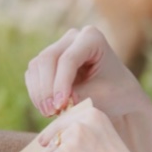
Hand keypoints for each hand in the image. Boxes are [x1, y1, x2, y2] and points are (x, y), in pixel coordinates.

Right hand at [25, 26, 151, 119]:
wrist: (118, 94)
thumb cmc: (116, 94)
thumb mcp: (101, 96)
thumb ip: (77, 96)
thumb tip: (55, 101)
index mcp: (92, 37)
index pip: (69, 59)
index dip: (61, 83)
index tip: (61, 106)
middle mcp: (73, 37)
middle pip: (48, 59)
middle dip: (47, 88)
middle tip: (52, 112)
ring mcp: (59, 46)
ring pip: (37, 66)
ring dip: (39, 92)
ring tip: (50, 113)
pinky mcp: (48, 61)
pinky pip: (33, 74)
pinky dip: (36, 93)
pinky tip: (47, 109)